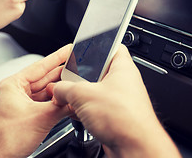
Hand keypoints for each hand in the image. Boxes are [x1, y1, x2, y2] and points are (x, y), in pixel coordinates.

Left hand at [0, 45, 71, 157]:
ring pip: (46, 91)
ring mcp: (22, 102)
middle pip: (45, 78)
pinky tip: (67, 101)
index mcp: (14, 84)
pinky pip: (44, 103)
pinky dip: (56, 103)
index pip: (40, 66)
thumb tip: (74, 100)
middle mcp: (17, 91)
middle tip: (78, 66)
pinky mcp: (26, 113)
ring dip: (60, 90)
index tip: (68, 49)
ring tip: (75, 84)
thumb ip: (61, 106)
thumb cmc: (6, 138)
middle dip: (62, 74)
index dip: (57, 57)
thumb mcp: (41, 117)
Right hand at [51, 45, 180, 157]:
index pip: (112, 46)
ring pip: (95, 91)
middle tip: (70, 77)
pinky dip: (85, 109)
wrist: (134, 147)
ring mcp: (119, 100)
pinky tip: (76, 113)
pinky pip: (96, 107)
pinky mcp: (114, 116)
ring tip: (70, 97)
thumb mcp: (82, 95)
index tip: (84, 46)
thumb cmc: (124, 119)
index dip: (97, 44)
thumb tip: (57, 89)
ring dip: (81, 95)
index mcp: (122, 68)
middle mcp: (123, 82)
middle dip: (81, 76)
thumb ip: (64, 88)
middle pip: (97, 71)